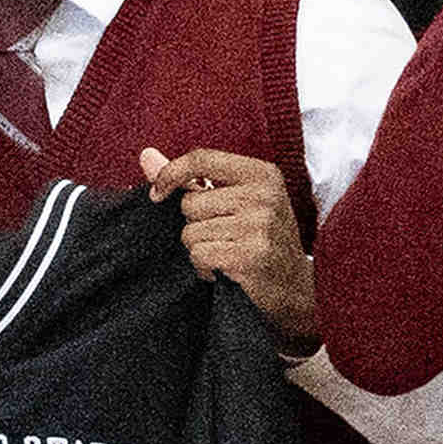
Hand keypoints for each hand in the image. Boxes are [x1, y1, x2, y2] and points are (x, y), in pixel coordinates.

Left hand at [138, 146, 314, 348]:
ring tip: (225, 253)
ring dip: (199, 248)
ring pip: (190, 232)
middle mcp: (263, 195)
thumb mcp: (236, 199)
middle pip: (190, 203)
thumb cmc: (261, 238)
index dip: (170, 174)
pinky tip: (222, 270)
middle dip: (194, 224)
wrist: (296, 287)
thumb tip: (145, 156)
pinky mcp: (251, 255)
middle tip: (221, 236)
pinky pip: (199, 255)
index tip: (157, 194)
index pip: (201, 158)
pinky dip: (203, 267)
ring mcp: (259, 225)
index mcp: (262, 173)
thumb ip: (189, 178)